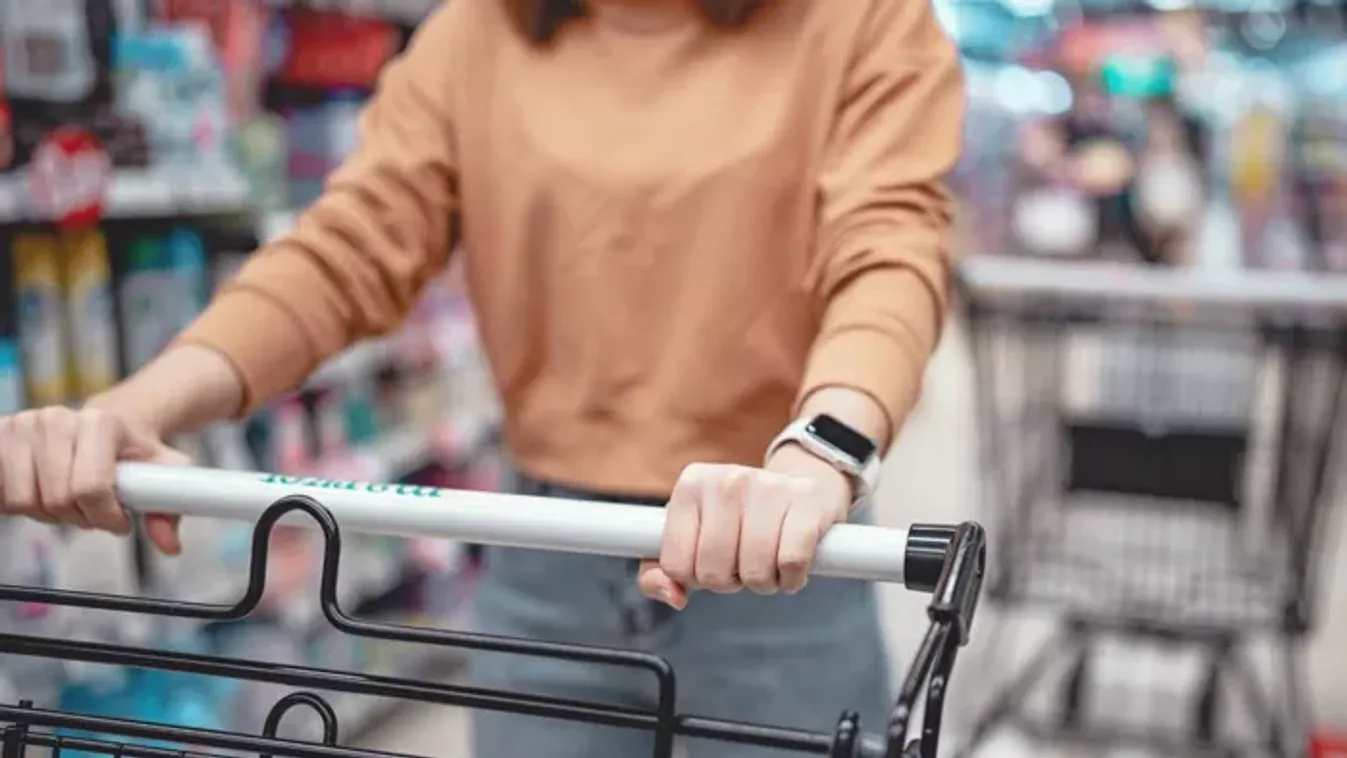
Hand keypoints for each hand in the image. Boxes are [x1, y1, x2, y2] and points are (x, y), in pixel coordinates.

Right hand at [0, 406, 190, 553]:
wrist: (102, 424)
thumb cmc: (130, 451)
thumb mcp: (161, 472)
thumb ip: (169, 508)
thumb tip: (170, 546)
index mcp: (101, 423)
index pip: (90, 489)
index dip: (104, 517)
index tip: (118, 521)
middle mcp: (58, 418)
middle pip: (56, 499)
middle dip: (78, 518)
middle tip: (92, 511)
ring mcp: (23, 424)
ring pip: (22, 500)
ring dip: (45, 513)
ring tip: (67, 499)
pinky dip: (17, 503)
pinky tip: (38, 491)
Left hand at [637, 446, 852, 608]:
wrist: (798, 489)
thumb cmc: (738, 521)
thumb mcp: (692, 536)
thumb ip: (660, 573)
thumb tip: (674, 596)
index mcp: (690, 486)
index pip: (676, 564)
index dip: (695, 578)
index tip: (709, 565)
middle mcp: (726, 480)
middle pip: (714, 571)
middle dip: (730, 582)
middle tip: (741, 564)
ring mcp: (767, 486)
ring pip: (754, 571)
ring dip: (763, 583)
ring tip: (767, 563)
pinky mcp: (805, 500)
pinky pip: (791, 563)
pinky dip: (792, 579)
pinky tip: (790, 567)